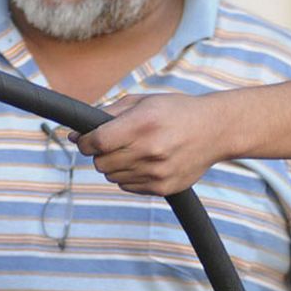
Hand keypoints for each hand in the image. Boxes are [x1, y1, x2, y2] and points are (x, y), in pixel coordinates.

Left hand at [74, 91, 229, 195]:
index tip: (85, 140)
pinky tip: (145, 162)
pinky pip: (128, 187)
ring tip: (133, 151)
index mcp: (142, 124)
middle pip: (101, 163)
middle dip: (100, 153)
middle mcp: (149, 150)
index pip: (96, 142)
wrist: (215, 130)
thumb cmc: (176, 111)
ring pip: (112, 177)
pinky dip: (129, 176)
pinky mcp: (163, 188)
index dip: (84, 142)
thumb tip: (75, 134)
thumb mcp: (143, 102)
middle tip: (113, 143)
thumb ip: (108, 115)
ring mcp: (157, 172)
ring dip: (115, 165)